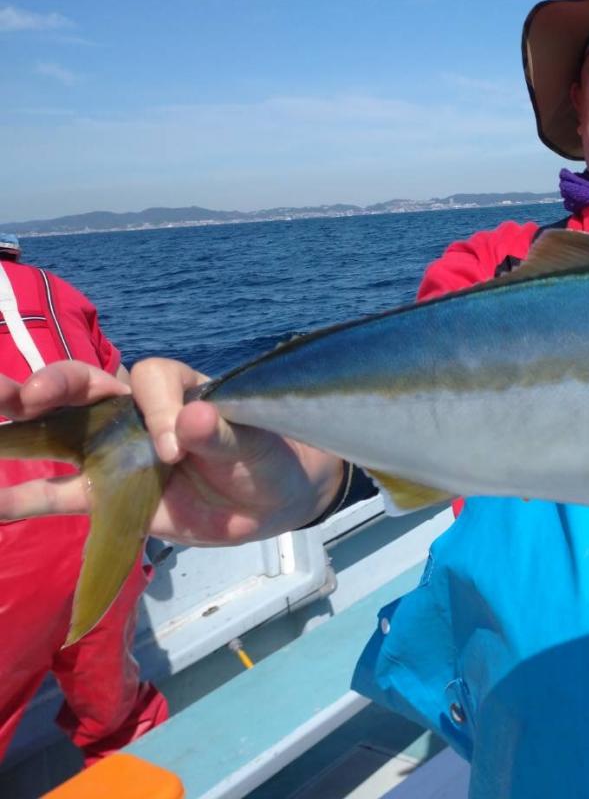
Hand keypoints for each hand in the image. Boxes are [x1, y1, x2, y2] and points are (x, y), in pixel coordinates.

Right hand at [0, 359, 344, 544]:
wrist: (270, 501)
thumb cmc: (265, 455)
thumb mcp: (255, 444)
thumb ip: (223, 433)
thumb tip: (194, 420)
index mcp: (174, 387)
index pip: (149, 380)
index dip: (157, 411)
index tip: (177, 451)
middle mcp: (134, 412)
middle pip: (84, 388)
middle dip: (50, 385)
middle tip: (22, 394)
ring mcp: (115, 452)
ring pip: (58, 435)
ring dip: (17, 432)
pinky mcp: (107, 495)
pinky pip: (59, 494)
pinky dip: (20, 499)